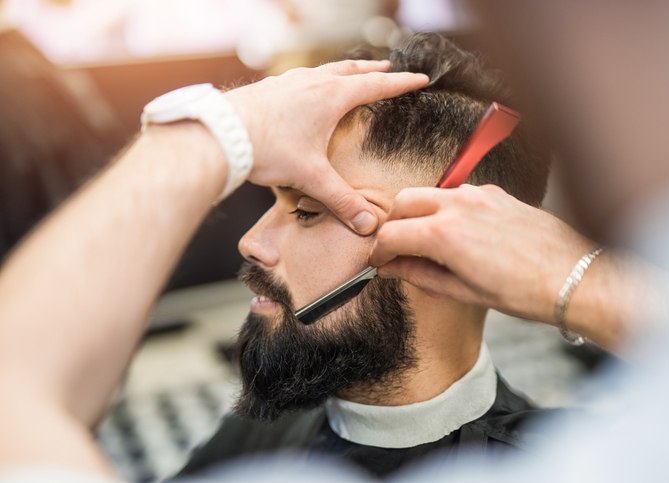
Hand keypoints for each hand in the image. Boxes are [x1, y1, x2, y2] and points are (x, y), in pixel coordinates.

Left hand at [225, 60, 428, 234]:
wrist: (221, 133)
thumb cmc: (266, 149)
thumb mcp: (310, 178)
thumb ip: (342, 201)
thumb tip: (369, 225)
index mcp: (331, 98)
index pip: (377, 86)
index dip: (402, 83)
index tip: (420, 79)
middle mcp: (312, 83)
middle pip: (352, 70)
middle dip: (373, 70)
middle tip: (387, 67)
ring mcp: (289, 81)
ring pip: (325, 70)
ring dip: (343, 70)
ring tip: (349, 74)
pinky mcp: (270, 87)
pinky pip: (301, 77)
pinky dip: (315, 78)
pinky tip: (306, 89)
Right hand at [368, 184, 595, 324]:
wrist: (574, 276)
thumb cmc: (525, 291)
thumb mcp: (463, 292)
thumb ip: (421, 275)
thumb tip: (393, 269)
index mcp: (444, 234)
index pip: (391, 234)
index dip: (379, 251)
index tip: (380, 262)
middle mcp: (458, 205)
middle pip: (404, 201)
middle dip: (393, 224)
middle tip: (397, 250)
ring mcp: (479, 194)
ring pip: (430, 194)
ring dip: (420, 215)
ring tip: (430, 247)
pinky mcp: (496, 193)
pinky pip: (458, 195)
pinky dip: (447, 211)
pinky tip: (460, 237)